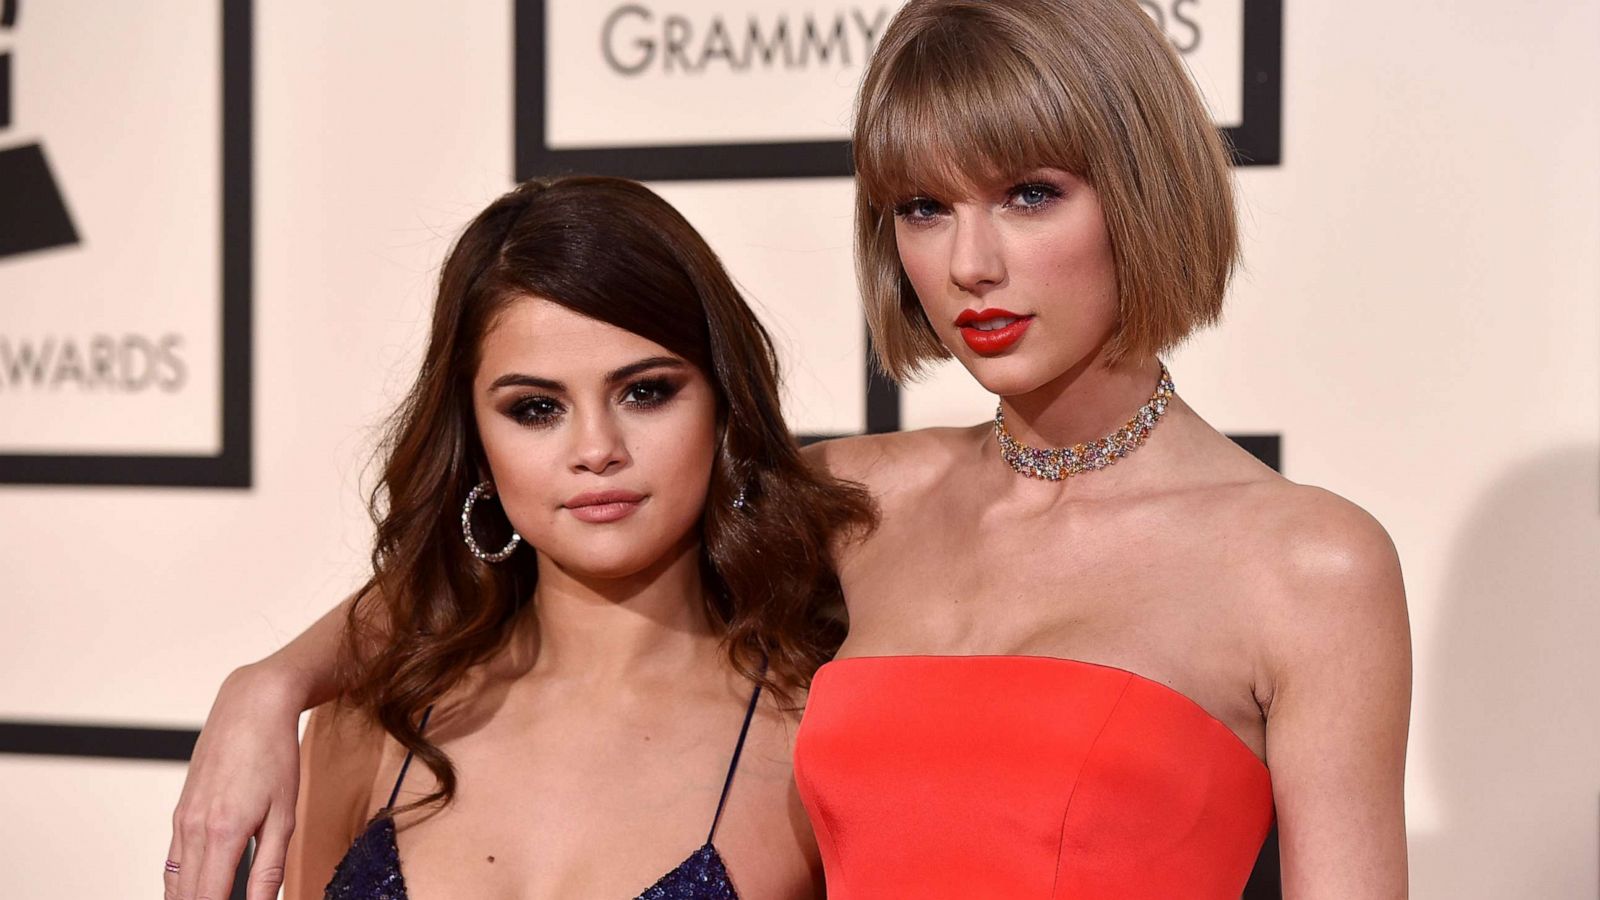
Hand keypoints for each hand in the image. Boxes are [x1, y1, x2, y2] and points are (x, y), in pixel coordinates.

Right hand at [166, 662, 306, 899]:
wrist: (250, 708)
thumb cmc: (274, 756)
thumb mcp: (284, 815)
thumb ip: (270, 868)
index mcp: (222, 833)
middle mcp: (193, 830)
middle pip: (186, 897)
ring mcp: (181, 821)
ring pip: (174, 883)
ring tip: (216, 899)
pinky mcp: (180, 812)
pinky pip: (174, 862)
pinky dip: (182, 884)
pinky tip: (201, 890)